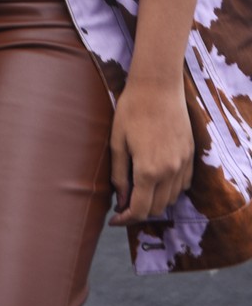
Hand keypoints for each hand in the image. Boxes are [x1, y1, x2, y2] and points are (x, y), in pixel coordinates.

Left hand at [108, 77, 192, 226]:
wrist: (158, 85)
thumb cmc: (132, 109)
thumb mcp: (117, 141)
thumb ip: (119, 174)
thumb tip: (121, 199)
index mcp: (149, 170)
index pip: (140, 210)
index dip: (126, 219)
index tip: (115, 219)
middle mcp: (170, 172)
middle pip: (157, 208)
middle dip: (140, 211)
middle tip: (123, 204)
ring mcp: (183, 164)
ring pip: (172, 198)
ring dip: (155, 200)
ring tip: (139, 190)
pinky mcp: (191, 155)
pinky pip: (183, 184)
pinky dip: (171, 189)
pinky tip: (157, 178)